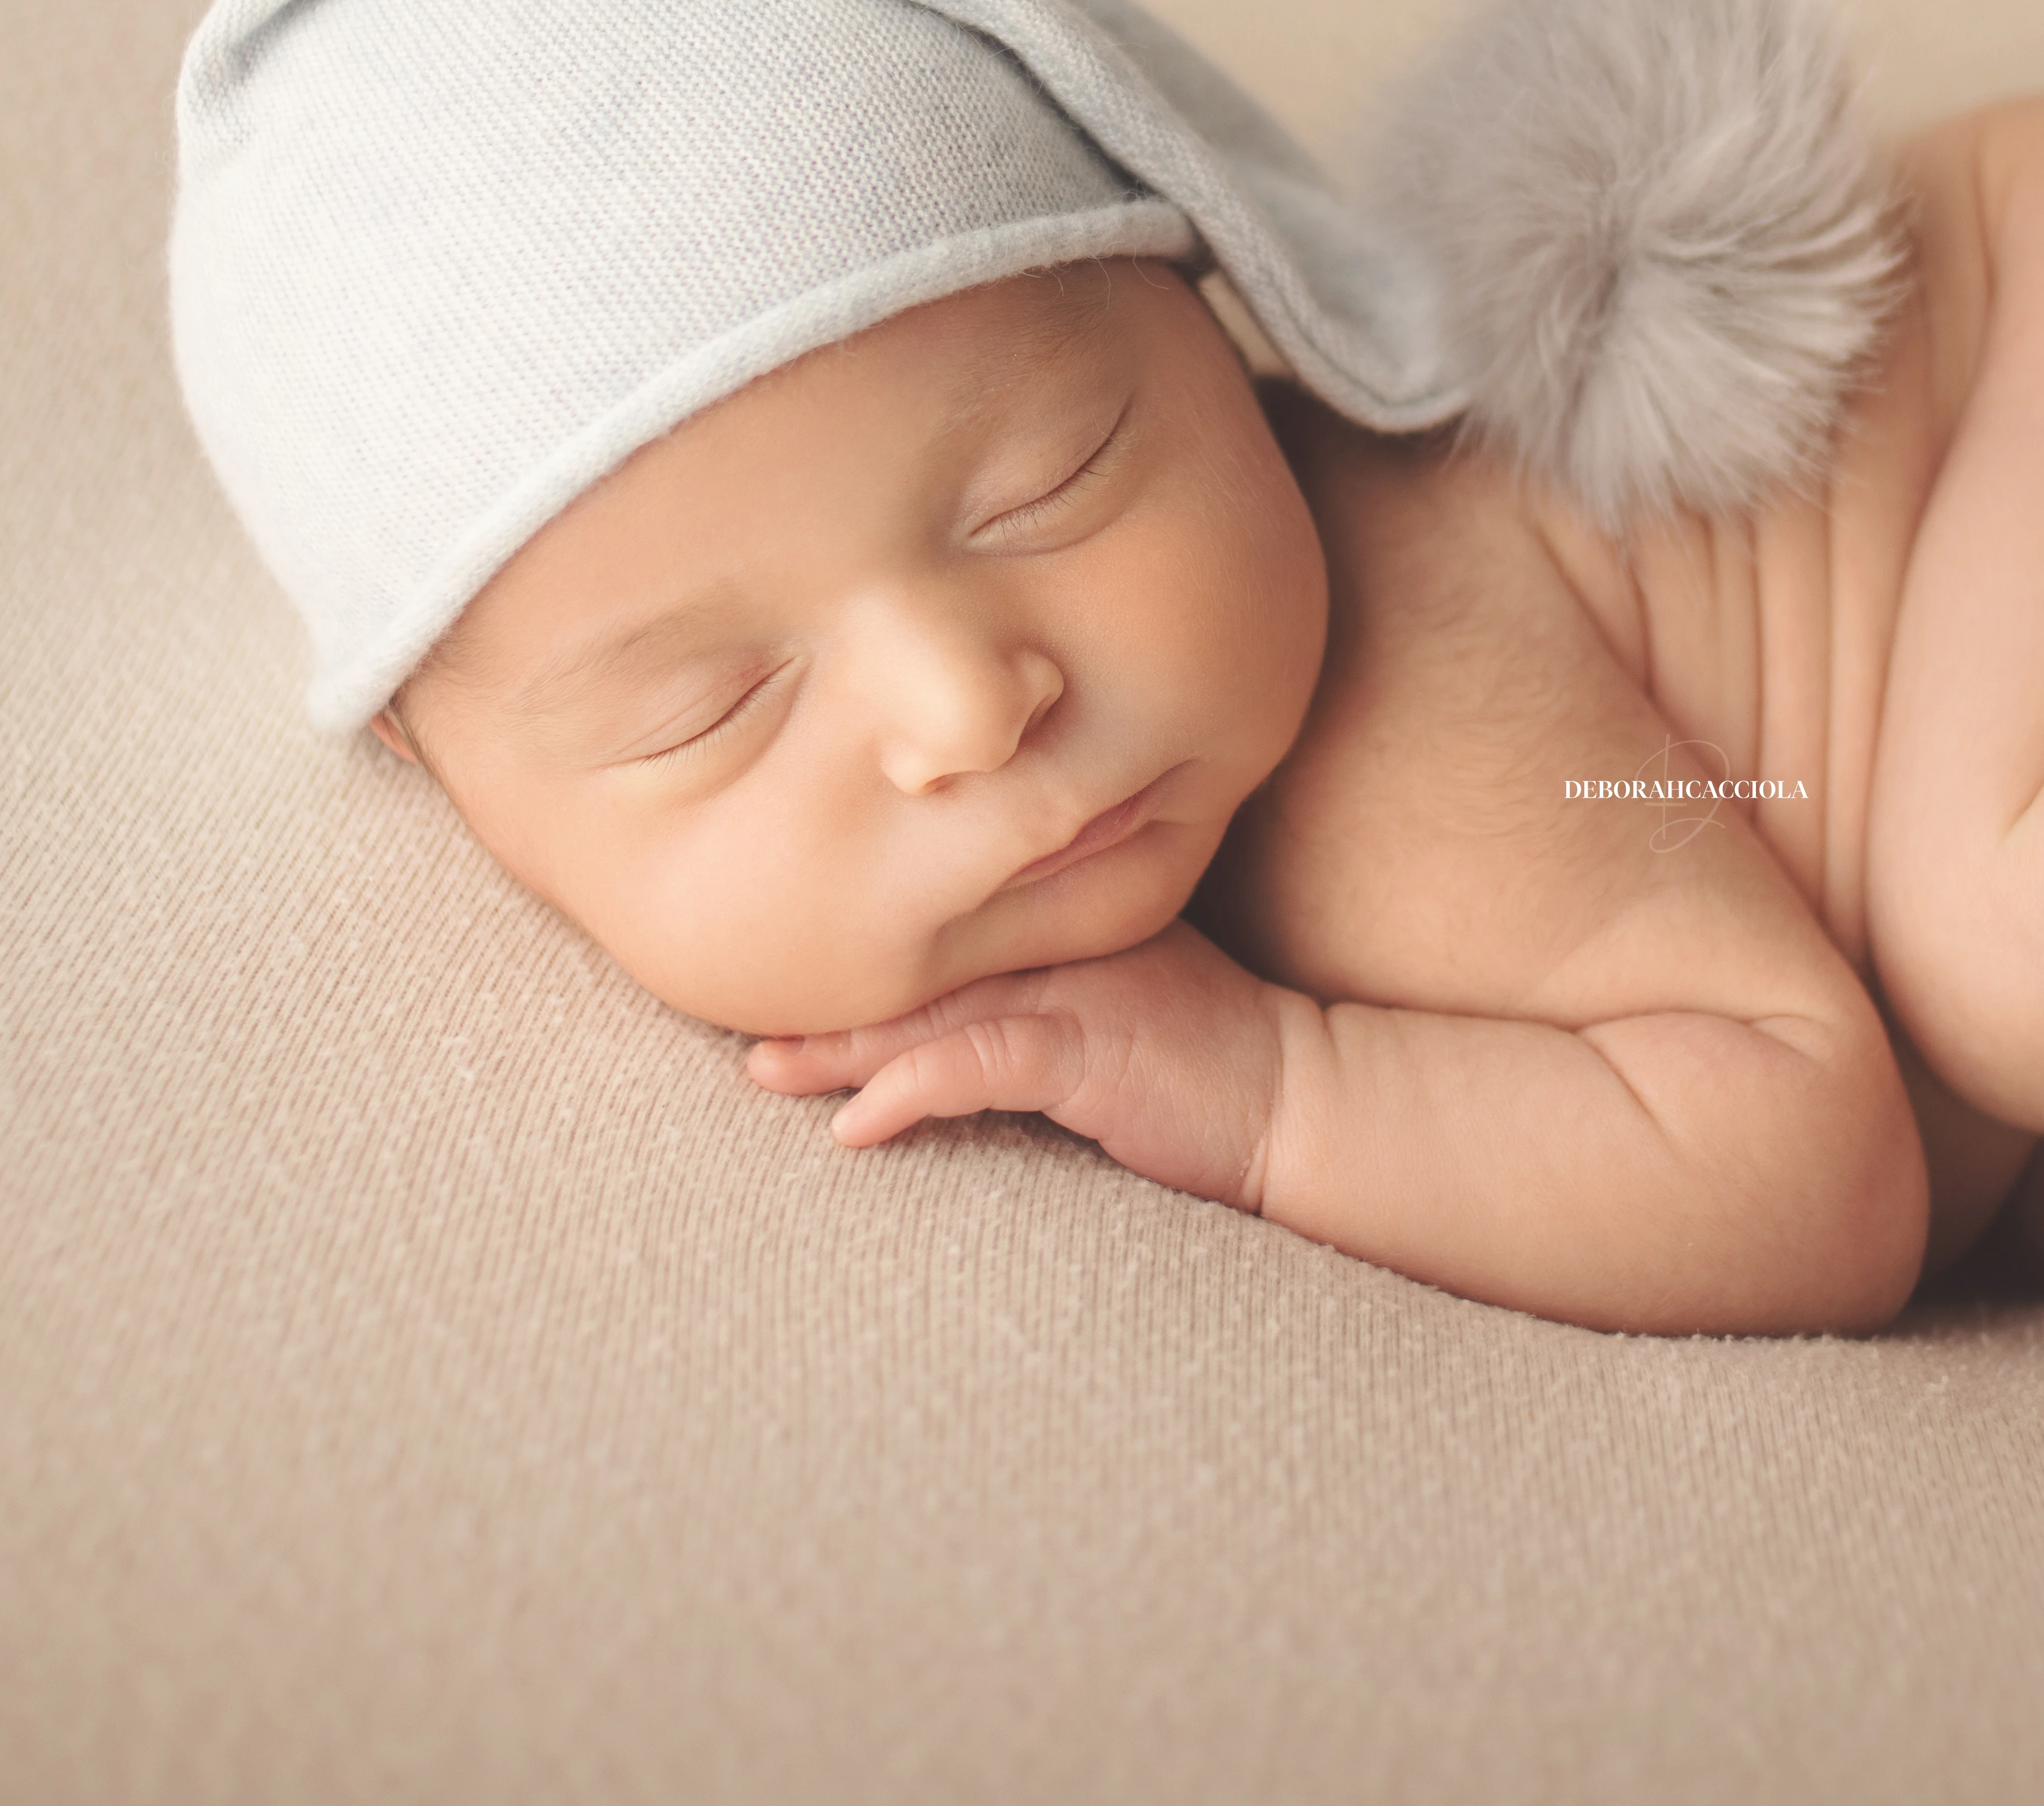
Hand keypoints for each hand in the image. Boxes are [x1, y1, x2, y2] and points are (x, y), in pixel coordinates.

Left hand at [740, 921, 1289, 1213]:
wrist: (1306, 1098)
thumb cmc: (1216, 1062)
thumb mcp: (1125, 1000)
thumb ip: (1051, 987)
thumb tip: (958, 1018)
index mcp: (1065, 919)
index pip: (945, 929)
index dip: (862, 952)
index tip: (784, 970)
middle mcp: (1062, 939)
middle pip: (918, 962)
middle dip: (824, 996)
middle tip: (737, 1019)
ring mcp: (1077, 990)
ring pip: (931, 1008)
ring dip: (840, 1047)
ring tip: (762, 1071)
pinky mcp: (1091, 1051)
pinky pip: (978, 1063)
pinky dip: (909, 1090)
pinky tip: (853, 1124)